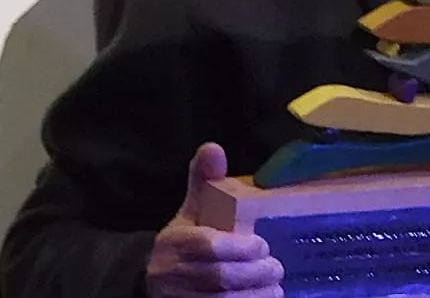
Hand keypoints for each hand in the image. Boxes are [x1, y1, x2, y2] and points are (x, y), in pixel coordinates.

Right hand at [146, 143, 282, 297]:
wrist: (153, 282)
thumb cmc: (184, 242)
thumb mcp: (191, 212)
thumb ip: (204, 182)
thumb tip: (213, 146)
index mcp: (174, 243)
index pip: (207, 246)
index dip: (238, 247)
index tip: (262, 245)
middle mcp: (171, 275)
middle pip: (218, 277)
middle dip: (253, 273)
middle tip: (276, 268)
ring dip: (254, 297)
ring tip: (275, 289)